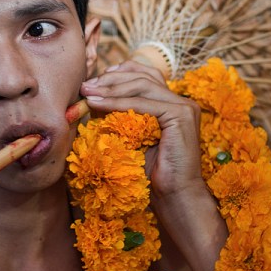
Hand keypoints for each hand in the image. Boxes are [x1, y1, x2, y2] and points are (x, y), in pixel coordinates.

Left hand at [80, 60, 203, 197]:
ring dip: (110, 89)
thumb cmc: (151, 174)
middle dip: (110, 80)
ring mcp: (184, 107)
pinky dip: (116, 103)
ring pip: (142, 86)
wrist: (173, 197)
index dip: (120, 73)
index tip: (95, 81)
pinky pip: (142, 104)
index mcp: (173, 104)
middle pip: (143, 77)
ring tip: (88, 94)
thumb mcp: (131, 137)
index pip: (146, 75)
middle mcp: (182, 101)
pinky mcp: (181, 115)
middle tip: (85, 86)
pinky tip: (97, 104)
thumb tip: (92, 96)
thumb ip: (119, 115)